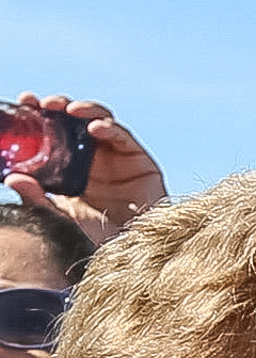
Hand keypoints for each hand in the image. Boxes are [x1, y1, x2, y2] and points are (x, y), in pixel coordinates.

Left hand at [8, 93, 167, 242]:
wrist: (130, 255)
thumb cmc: (95, 241)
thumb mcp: (58, 218)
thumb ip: (36, 198)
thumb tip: (11, 178)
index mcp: (70, 168)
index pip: (53, 134)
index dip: (39, 116)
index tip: (24, 102)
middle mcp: (93, 159)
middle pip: (75, 122)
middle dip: (60, 106)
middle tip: (43, 103)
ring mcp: (117, 159)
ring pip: (100, 121)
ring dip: (85, 109)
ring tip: (68, 109)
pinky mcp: (140, 163)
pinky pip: (124, 137)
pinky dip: (109, 128)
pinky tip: (94, 127)